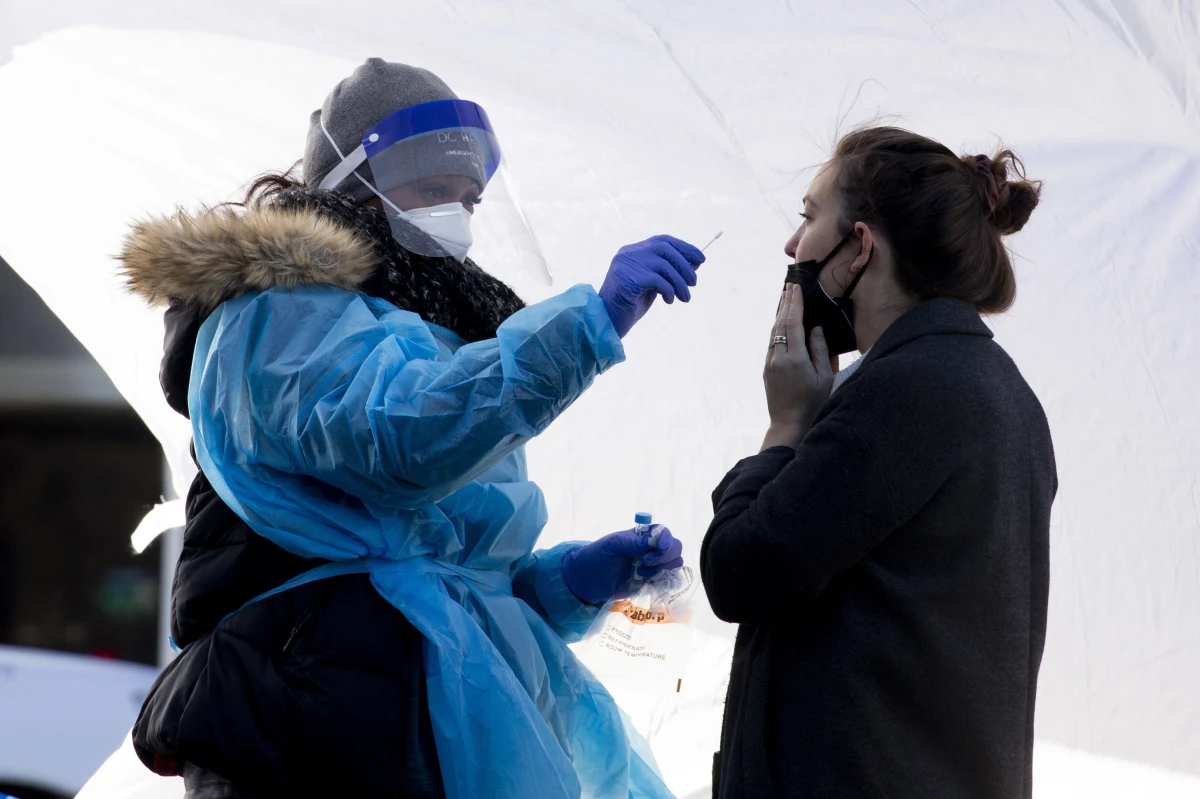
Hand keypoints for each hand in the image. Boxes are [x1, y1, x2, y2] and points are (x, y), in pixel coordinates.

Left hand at [562, 525, 684, 604]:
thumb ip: (635, 543)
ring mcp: (652, 567)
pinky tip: (649, 583)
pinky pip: (668, 581)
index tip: (658, 550)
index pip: (664, 534)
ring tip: (641, 574)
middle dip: (665, 557)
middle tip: (645, 563)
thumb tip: (656, 541)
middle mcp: (651, 550)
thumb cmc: (597, 556)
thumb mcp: (613, 545)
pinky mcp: (650, 583)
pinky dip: (666, 583)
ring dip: (662, 570)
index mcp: (642, 536)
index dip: (666, 541)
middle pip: (675, 549)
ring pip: (674, 565)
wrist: (587, 580)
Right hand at [598, 235, 704, 337]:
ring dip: (680, 283)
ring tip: (685, 298)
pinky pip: (657, 280)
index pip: (662, 241)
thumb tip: (696, 262)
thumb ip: (669, 272)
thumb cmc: (631, 303)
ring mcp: (626, 264)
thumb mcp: (654, 284)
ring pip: (663, 265)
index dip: (684, 248)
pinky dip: (669, 290)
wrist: (608, 321)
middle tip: (694, 283)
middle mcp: (628, 253)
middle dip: (684, 265)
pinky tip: (669, 300)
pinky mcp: (627, 278)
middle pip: (664, 249)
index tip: (700, 259)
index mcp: (633, 251)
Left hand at [762, 283, 834, 449]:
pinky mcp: (767, 369)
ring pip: (773, 333)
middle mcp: (778, 358)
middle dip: (785, 304)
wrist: (789, 423)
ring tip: (785, 299)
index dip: (794, 304)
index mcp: (795, 358)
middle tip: (789, 287)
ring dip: (779, 315)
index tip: (796, 288)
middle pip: (780, 324)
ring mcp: (770, 363)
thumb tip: (816, 328)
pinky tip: (781, 323)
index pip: (793, 323)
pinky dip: (777, 329)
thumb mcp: (825, 377)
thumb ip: (820, 350)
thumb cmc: (814, 402)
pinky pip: (772, 343)